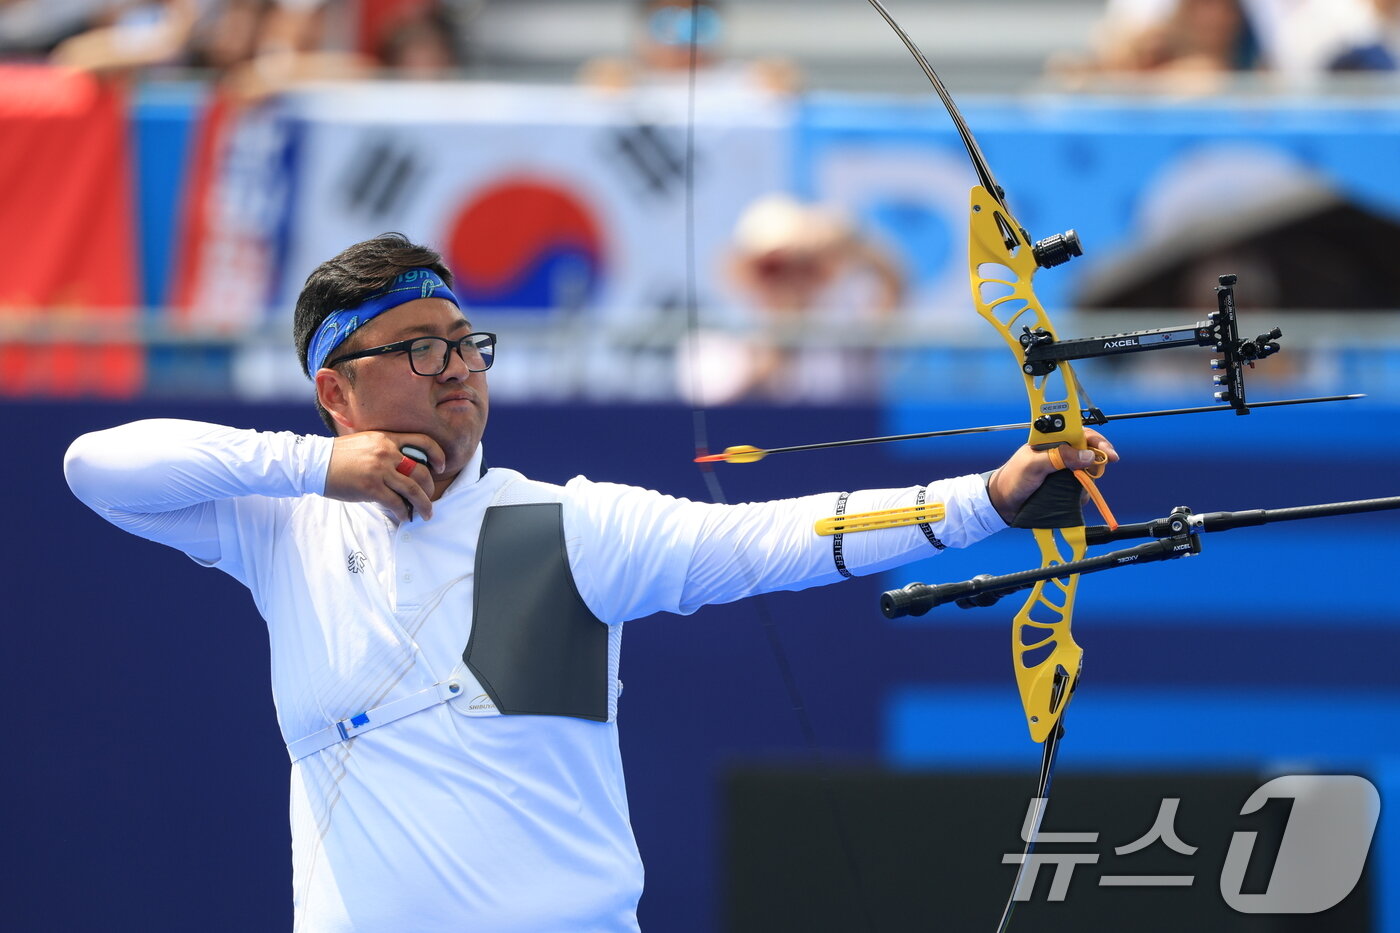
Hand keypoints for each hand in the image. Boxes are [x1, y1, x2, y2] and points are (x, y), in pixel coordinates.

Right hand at [324, 431, 446, 522]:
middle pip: (421, 471)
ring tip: (426, 514)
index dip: (437, 455)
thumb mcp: (367, 442)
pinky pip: (396, 503)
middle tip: (429, 499)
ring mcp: (379, 470)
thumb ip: (387, 448)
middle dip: (430, 489)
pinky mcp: (371, 487)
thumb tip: (406, 465)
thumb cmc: (340, 455)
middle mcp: (386, 452)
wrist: (314, 463)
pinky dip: (403, 512)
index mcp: (387, 438)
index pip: (423, 441)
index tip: (441, 467)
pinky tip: (404, 517)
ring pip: (413, 490)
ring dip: (423, 505)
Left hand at [986, 429, 1119, 524]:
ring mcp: (1063, 470)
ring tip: (1078, 489)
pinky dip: (1081, 494)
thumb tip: (1087, 456)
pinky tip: (1074, 498)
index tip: (1108, 453)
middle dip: (1097, 462)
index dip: (1097, 440)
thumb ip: (1058, 457)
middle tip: (1098, 473)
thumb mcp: (1033, 465)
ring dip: (1088, 481)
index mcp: (1051, 441)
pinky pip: (1081, 488)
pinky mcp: (1064, 486)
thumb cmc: (1013, 479)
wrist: (1003, 503)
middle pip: (1089, 452)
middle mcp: (1060, 453)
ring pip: (1087, 472)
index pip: (1080, 433)